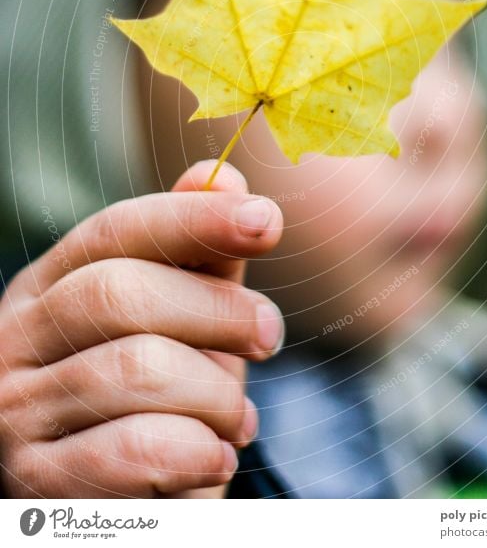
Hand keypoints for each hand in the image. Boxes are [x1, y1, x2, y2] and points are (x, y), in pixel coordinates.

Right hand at [0, 161, 283, 497]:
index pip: (117, 230)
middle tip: (268, 335)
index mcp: (50, 285)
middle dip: (216, 310)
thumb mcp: (179, 322)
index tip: (267, 221)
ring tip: (239, 418)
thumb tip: (225, 177)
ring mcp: (18, 411)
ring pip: (136, 369)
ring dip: (215, 394)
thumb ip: (198, 256)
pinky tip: (215, 455)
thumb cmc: (153, 398)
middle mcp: (18, 339)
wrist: (114, 503)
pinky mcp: (38, 483)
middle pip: (121, 292)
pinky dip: (195, 449)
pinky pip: (131, 448)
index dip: (195, 218)